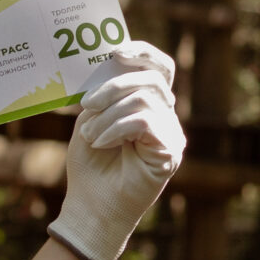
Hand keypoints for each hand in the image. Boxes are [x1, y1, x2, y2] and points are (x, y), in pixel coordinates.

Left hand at [48, 42, 186, 259]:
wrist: (90, 209)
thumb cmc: (90, 168)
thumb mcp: (90, 121)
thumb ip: (102, 95)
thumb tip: (106, 66)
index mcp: (149, 105)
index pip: (159, 67)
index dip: (143, 52)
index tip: (115, 50)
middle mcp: (166, 117)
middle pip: (151, 79)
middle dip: (115, 86)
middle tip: (87, 103)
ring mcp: (171, 134)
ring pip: (144, 99)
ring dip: (108, 115)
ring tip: (89, 136)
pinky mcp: (171, 152)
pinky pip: (145, 121)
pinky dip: (117, 128)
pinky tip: (100, 142)